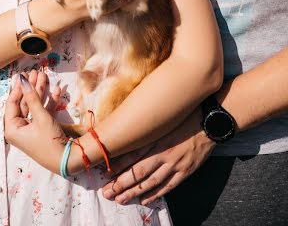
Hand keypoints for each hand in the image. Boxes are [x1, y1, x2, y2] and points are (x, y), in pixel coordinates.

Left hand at [4, 73, 64, 172]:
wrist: (66, 160)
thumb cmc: (49, 140)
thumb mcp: (40, 117)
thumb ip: (32, 97)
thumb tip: (23, 79)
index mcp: (12, 128)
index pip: (12, 103)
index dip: (18, 88)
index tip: (24, 75)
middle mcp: (19, 128)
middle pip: (23, 103)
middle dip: (31, 87)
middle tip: (35, 72)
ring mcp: (31, 129)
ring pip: (34, 106)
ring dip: (40, 92)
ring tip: (45, 76)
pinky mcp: (42, 129)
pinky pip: (43, 112)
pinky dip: (48, 102)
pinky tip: (56, 90)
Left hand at [101, 107, 215, 204]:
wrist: (211, 121)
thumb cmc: (186, 115)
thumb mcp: (165, 117)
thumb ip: (148, 125)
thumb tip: (130, 129)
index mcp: (158, 137)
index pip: (133, 153)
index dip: (118, 163)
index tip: (104, 170)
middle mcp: (165, 153)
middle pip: (139, 171)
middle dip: (121, 183)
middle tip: (107, 192)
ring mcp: (176, 164)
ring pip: (151, 182)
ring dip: (134, 192)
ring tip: (120, 199)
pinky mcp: (186, 171)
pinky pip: (168, 186)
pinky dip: (155, 194)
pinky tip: (144, 200)